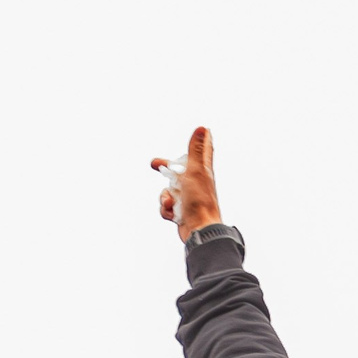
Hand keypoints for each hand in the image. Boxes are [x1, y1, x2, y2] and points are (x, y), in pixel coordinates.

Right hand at [151, 125, 222, 240]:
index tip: (202, 131)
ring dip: (164, 197)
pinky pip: (166, 206)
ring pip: (168, 190)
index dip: (199, 142)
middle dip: (165, 169)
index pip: (202, 151)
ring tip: (170, 203)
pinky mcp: (181, 212)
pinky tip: (172, 215)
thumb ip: (196, 149)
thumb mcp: (195, 171)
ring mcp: (187, 198)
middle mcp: (195, 184)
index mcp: (201, 171)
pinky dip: (166, 210)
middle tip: (154, 164)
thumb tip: (203, 128)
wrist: (199, 230)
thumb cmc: (200, 201)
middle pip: (178, 170)